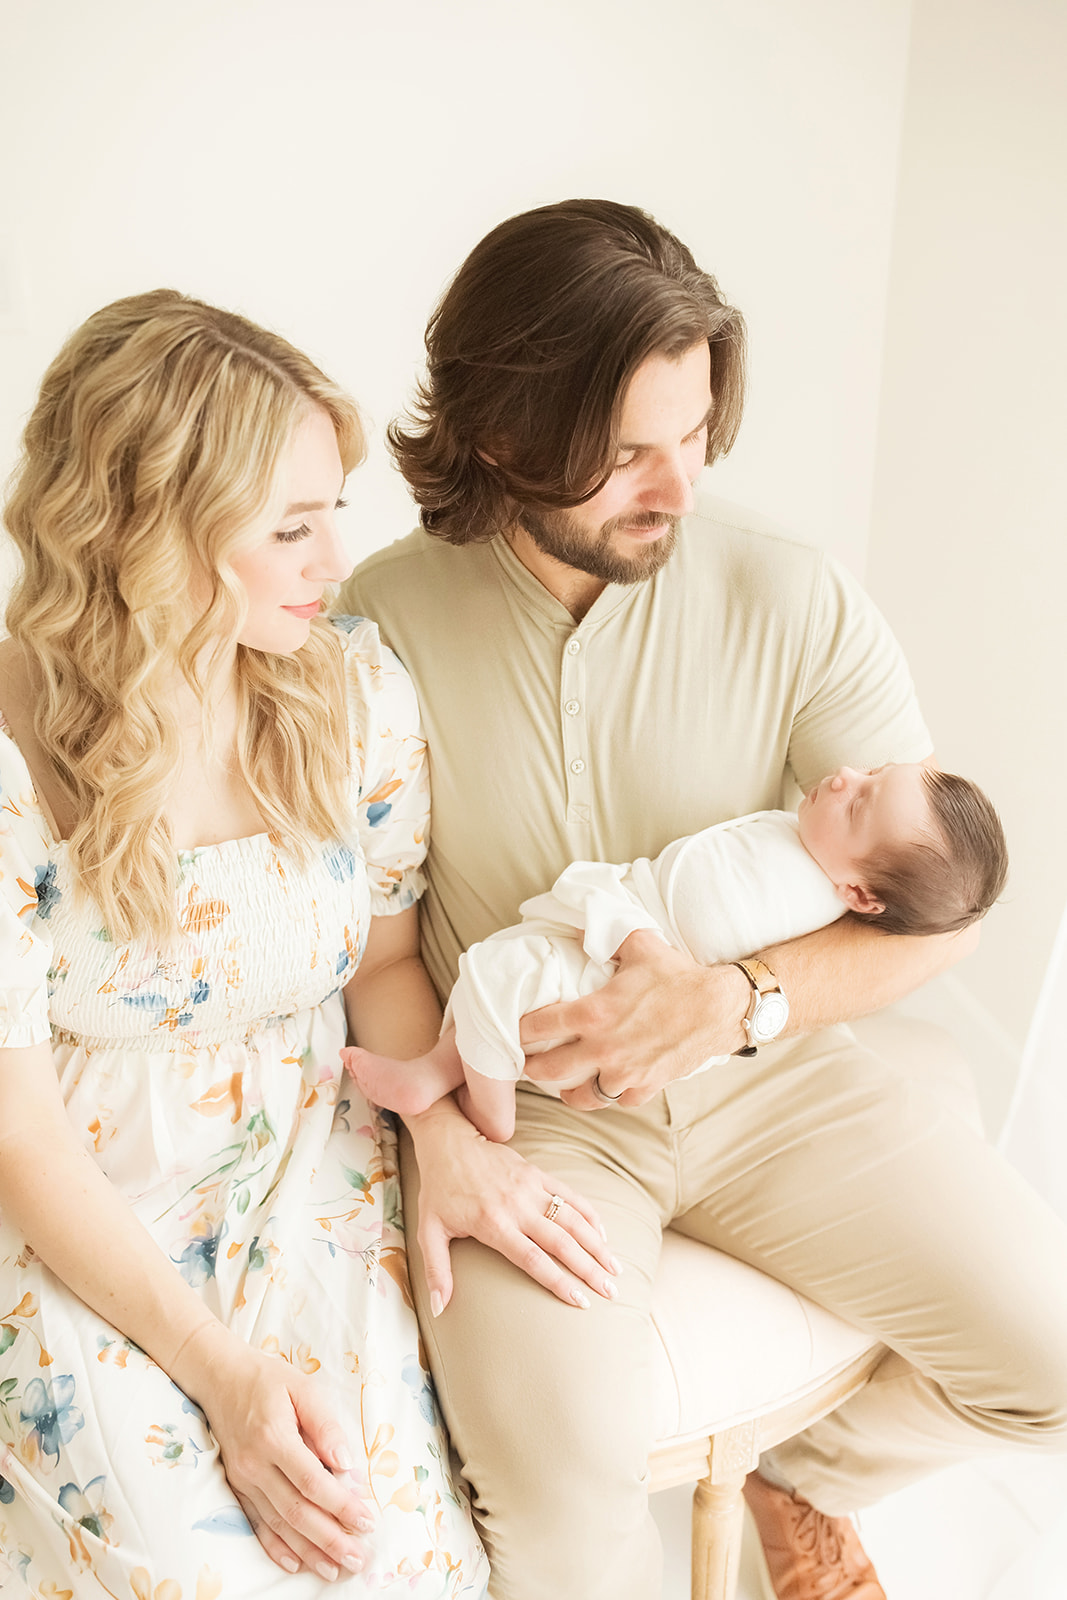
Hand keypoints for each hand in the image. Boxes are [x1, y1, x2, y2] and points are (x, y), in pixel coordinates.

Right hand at [172, 1326, 373, 1578]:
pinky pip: (256, 1523)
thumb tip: (346, 1464)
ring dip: (308, 1550)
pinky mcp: (236, 1486)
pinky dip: (275, 1546)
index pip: (313, 1482)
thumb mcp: (303, 1387)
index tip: (367, 1521)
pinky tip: (294, 1563)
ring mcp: (243, 1479)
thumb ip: (326, 1425)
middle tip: (358, 1557)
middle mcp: (255, 1464)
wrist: (219, 1377)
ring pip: (278, 1524)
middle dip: (330, 1539)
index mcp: (274, 1437)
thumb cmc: (268, 1379)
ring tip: (335, 1568)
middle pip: (296, 1511)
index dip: (342, 1505)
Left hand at [405, 1097, 619, 1314]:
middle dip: (589, 1269)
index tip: (581, 1301)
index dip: (559, 1282)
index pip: (533, 1259)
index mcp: (493, 1224)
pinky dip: (588, 1214)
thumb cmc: (438, 1189)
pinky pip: (569, 1194)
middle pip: (561, 1243)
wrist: (448, 1141)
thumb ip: (436, 1271)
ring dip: (596, 1244)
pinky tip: (602, 1233)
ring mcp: (530, 1187)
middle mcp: (517, 1206)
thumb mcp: (429, 1231)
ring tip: (615, 1268)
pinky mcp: (537, 1173)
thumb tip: (438, 1308)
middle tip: (611, 1291)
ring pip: (572, 1219)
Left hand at [520, 931, 751, 1108]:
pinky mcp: (646, 1087)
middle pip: (548, 1070)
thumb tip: (579, 923)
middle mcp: (602, 1048)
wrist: (718, 1008)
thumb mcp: (639, 945)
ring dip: (568, 1090)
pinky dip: (610, 1097)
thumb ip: (606, 934)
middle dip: (532, 1067)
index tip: (516, 1030)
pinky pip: (617, 1102)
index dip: (520, 1030)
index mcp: (593, 1013)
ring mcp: (624, 1073)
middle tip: (526, 1063)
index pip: (537, 1027)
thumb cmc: (678, 976)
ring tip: (562, 1084)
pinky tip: (606, 1086)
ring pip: (581, 1096)